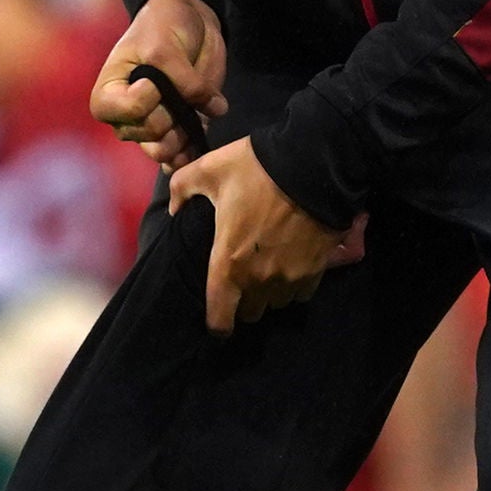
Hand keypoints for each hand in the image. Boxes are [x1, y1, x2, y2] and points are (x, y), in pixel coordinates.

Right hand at [91, 0, 229, 167]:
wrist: (189, 19)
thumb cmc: (162, 26)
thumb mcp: (165, 46)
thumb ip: (183, 81)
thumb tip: (212, 109)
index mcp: (109, 94)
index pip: (127, 111)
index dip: (146, 98)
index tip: (154, 78)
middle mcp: (126, 115)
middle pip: (147, 134)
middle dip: (168, 119)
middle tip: (180, 97)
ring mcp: (153, 122)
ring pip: (163, 150)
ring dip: (182, 139)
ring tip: (195, 119)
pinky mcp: (178, 126)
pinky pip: (181, 152)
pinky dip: (192, 149)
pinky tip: (199, 139)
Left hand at [168, 138, 359, 335]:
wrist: (316, 166)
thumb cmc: (257, 171)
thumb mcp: (209, 170)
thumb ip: (182, 188)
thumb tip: (174, 208)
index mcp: (228, 264)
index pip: (220, 318)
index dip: (217, 325)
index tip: (218, 320)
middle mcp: (259, 280)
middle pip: (250, 313)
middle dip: (244, 303)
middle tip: (242, 281)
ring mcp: (290, 278)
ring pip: (277, 304)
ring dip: (270, 294)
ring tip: (267, 272)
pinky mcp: (316, 271)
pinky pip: (302, 293)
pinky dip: (295, 286)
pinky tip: (291, 266)